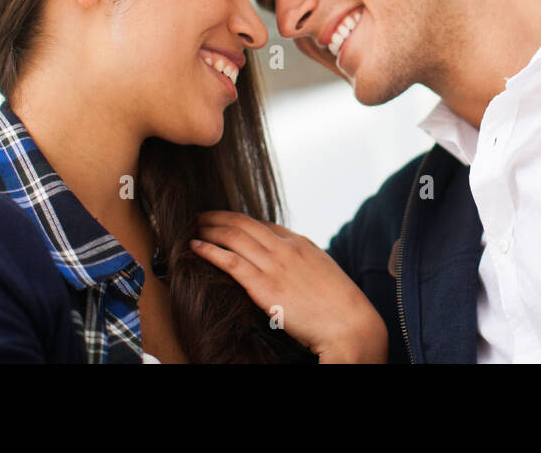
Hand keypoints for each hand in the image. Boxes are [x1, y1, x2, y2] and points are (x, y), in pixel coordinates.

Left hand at [190, 211, 387, 362]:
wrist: (350, 325)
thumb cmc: (340, 308)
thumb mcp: (323, 276)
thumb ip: (304, 267)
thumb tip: (292, 273)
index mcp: (301, 243)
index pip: (263, 224)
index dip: (239, 221)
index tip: (224, 222)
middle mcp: (286, 248)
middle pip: (244, 224)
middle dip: (218, 217)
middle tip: (199, 216)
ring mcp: (275, 265)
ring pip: (233, 237)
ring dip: (209, 229)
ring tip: (191, 227)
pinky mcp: (263, 286)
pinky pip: (230, 261)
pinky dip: (209, 251)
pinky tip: (195, 247)